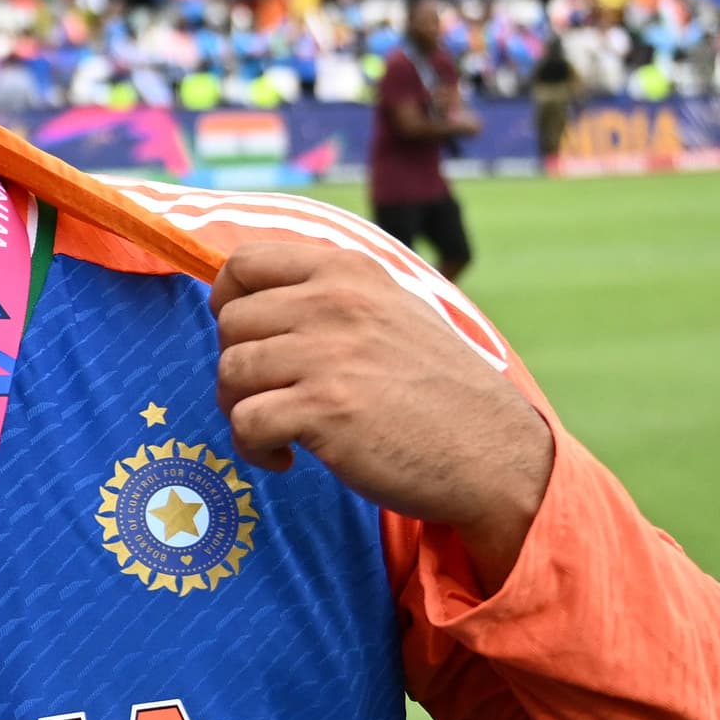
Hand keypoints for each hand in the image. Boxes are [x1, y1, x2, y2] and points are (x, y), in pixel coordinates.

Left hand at [211, 238, 552, 585]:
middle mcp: (335, 301)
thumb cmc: (435, 389)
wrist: (492, 452)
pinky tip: (287, 458)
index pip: (244, 262)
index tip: (247, 337)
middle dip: (236, 366)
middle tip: (270, 397)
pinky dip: (254, 448)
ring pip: (229, 372)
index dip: (227, 301)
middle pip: (229, 323)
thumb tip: (244, 296)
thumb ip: (329, 296)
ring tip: (279, 430)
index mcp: (348, 270)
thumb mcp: (391, 311)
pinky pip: (244, 422)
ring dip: (240, 409)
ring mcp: (329, 353)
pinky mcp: (324, 408)